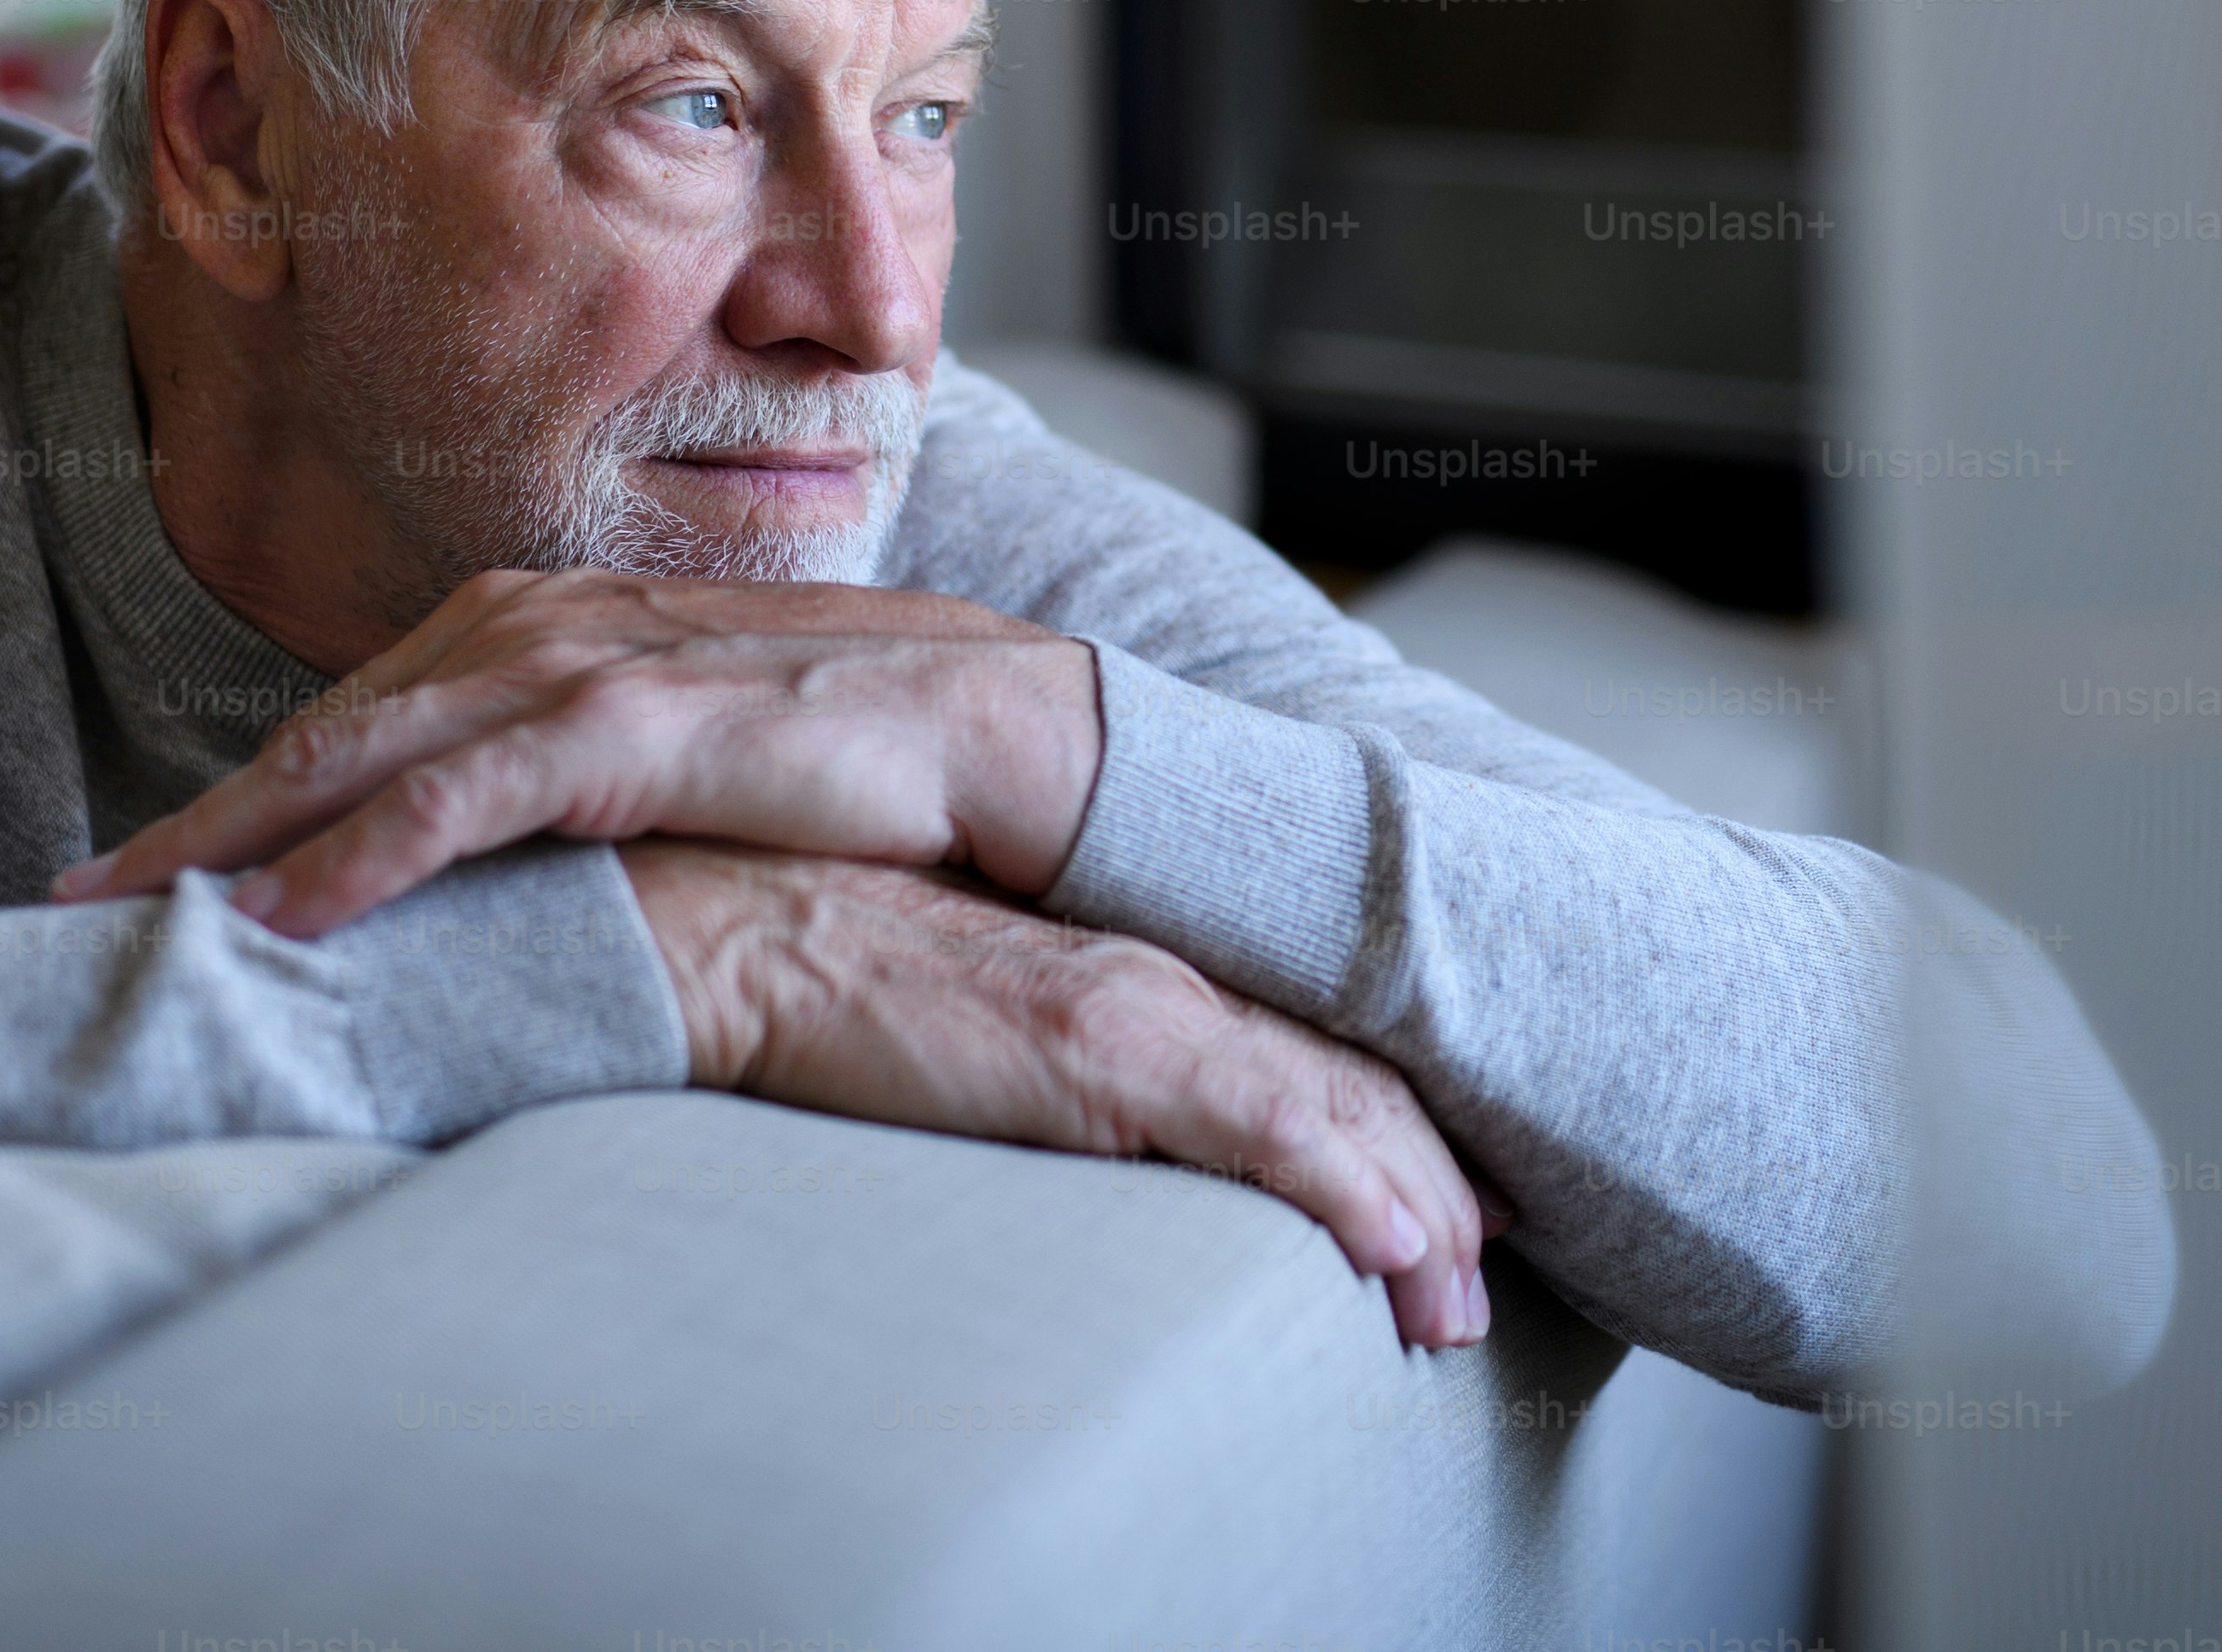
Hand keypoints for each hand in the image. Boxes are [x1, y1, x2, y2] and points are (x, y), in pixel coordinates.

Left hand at [55, 569, 1103, 937]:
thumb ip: (574, 774)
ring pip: (363, 756)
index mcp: (545, 621)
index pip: (356, 715)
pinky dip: (359, 853)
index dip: (239, 794)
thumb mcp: (677, 752)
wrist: (1002, 726)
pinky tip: (283, 919)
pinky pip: (460, 801)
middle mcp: (541, 622)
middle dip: (192, 818)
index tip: (140, 872)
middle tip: (73, 904)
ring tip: (129, 919)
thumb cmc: (844, 751)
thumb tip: (488, 858)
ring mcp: (584, 666)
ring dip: (234, 839)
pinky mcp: (634, 728)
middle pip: (325, 728)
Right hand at [625, 840, 1505, 1351]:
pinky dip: (1351, 1192)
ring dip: (1415, 1213)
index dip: (1386, 1123)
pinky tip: (1403, 1251)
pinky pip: (1268, 1125)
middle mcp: (1161, 973)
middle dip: (1430, 1186)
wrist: (735, 918)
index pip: (1297, 1047)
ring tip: (1460, 1303)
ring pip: (1334, 1110)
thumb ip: (1038, 1044)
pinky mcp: (1109, 1044)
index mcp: (1130, 963)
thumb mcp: (963, 1010)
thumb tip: (1064, 1107)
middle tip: (1485, 1270)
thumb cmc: (818, 958)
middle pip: (1344, 1081)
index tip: (1448, 1197)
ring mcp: (1144, 1003)